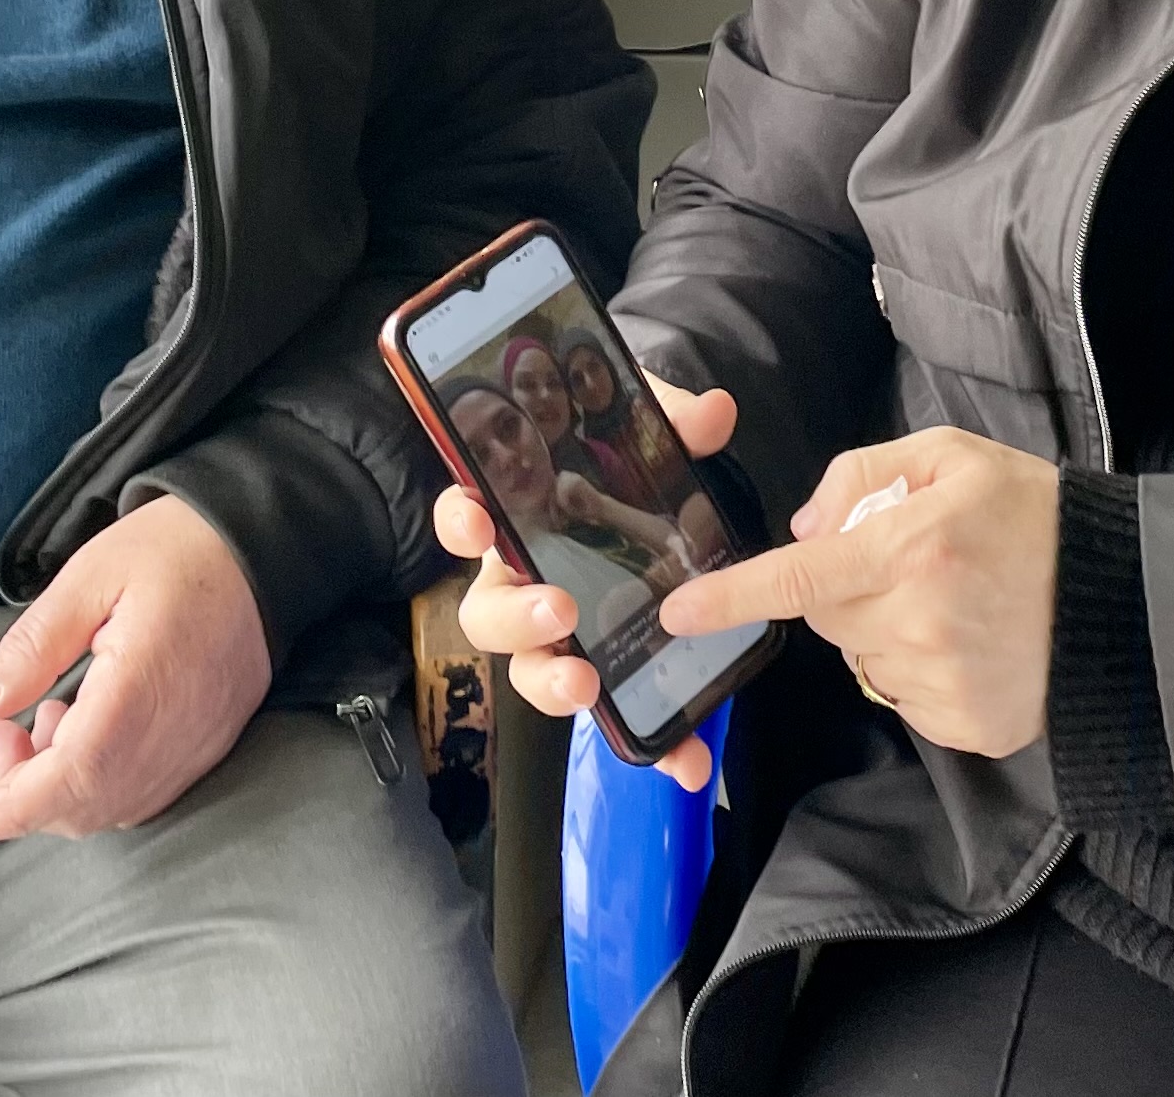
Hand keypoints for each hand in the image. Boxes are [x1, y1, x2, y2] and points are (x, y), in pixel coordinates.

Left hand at [0, 494, 270, 845]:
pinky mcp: (214, 742)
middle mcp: (176, 731)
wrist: (266, 545)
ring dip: (62, 791)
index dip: (11, 811)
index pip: (69, 780)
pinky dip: (100, 786)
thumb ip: (33, 646)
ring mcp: (201, 743)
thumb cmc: (176, 550)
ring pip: (117, 808)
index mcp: (141, 686)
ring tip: (43, 723)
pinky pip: (149, 793)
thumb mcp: (90, 575)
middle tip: (2, 734)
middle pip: (88, 807)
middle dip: (26, 795)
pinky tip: (86, 732)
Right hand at [437, 371, 738, 790]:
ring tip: (585, 687)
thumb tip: (712, 414)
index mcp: (520, 518)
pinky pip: (616, 717)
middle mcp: (524, 581)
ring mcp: (561, 635)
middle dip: (515, 619)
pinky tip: (687, 760)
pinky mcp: (608, 673)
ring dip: (552, 684)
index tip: (478, 522)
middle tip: (558, 612)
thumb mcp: (645, 433)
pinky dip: (653, 742)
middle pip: (488, 613)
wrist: (664, 509)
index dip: (461, 522)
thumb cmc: (623, 468)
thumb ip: (671, 417)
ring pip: (532, 671)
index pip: (466, 516)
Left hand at [656, 426, 1057, 759]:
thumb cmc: (1034, 515)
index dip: (732, 597)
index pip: (799, 580)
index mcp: (909, 549)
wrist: (1122, 596)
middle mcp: (918, 622)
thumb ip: (863, 473)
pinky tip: (971, 643)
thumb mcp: (953, 456)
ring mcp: (943, 682)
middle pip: (828, 618)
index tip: (679, 612)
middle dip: (848, 591)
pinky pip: (906, 699)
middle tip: (911, 565)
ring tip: (954, 604)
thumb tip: (804, 530)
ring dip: (887, 632)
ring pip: (864, 660)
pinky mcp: (966, 726)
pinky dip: (923, 673)